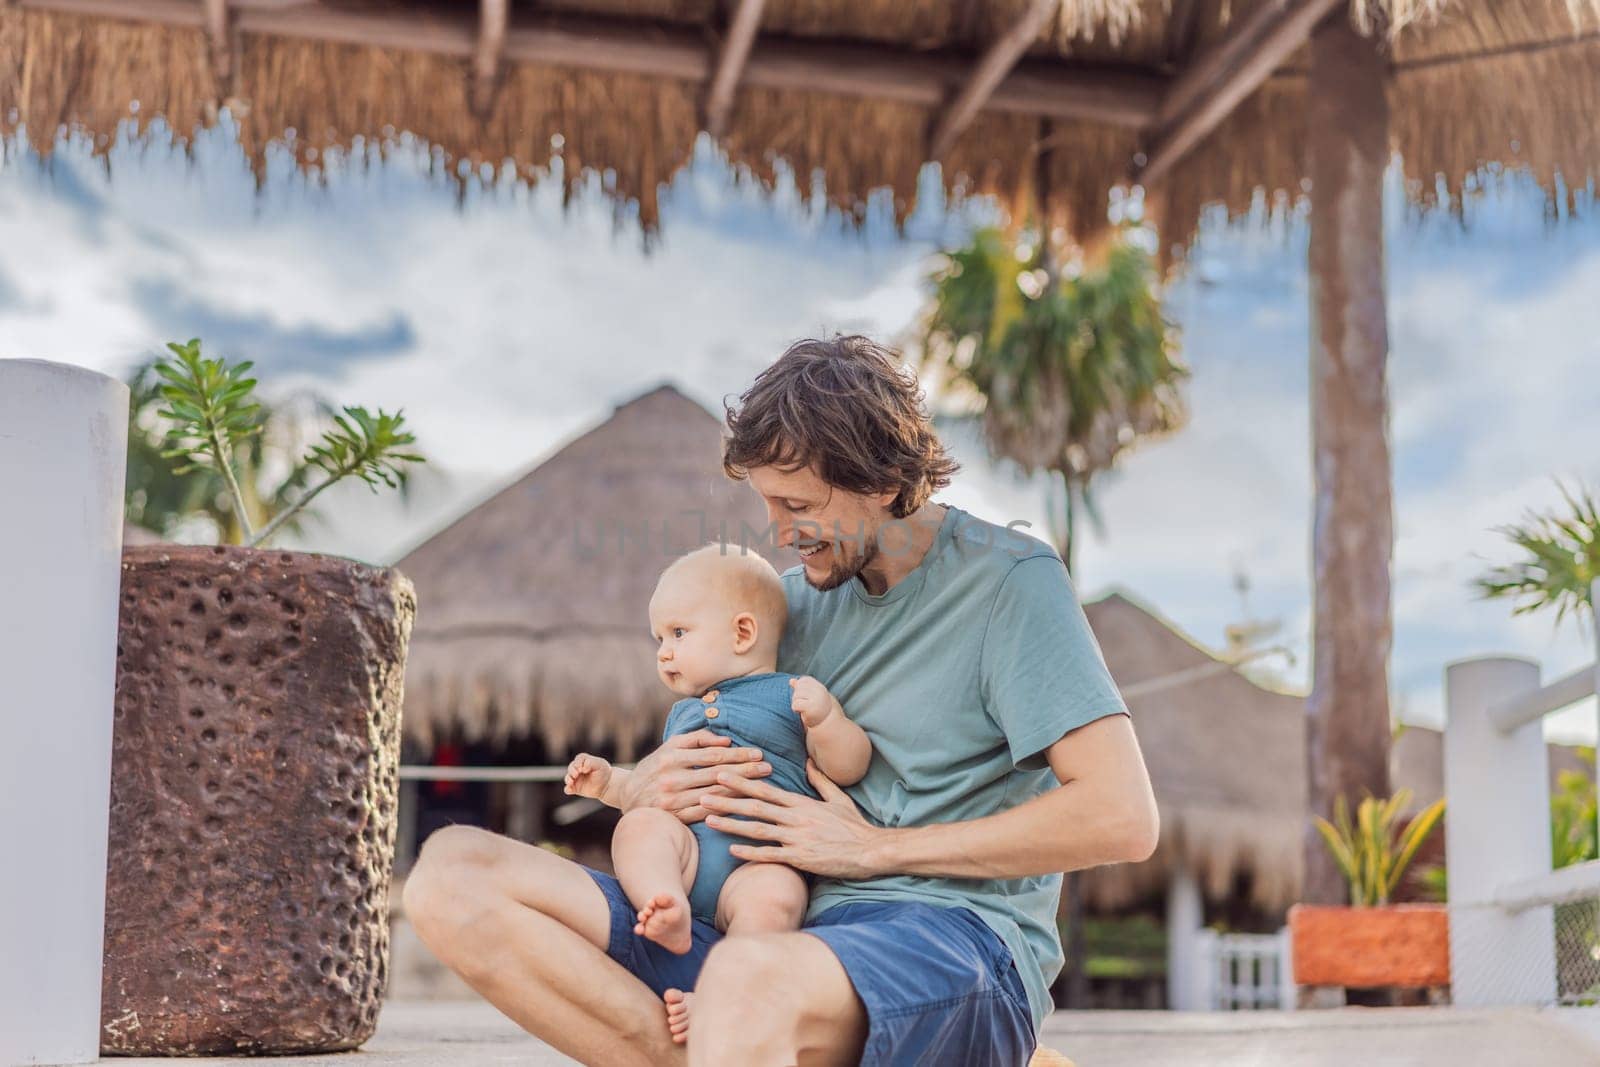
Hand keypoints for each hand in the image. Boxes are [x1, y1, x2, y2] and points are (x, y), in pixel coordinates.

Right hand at [563, 753, 611, 799]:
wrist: (606, 785)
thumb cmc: (603, 772)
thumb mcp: (600, 764)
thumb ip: (591, 762)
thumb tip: (583, 767)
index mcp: (584, 761)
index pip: (579, 759)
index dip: (579, 762)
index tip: (584, 768)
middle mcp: (578, 769)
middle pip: (571, 767)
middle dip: (572, 770)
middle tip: (576, 774)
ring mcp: (576, 779)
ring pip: (567, 777)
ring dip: (568, 779)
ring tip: (571, 782)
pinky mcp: (575, 788)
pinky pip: (568, 789)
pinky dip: (567, 789)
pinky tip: (570, 790)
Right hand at [618, 729, 771, 823]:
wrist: (628, 797)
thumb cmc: (655, 767)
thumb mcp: (670, 746)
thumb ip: (696, 739)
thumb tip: (725, 739)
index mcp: (672, 757)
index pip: (713, 755)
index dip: (738, 754)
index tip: (758, 753)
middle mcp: (672, 778)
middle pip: (718, 774)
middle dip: (746, 770)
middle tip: (767, 767)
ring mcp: (673, 800)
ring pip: (715, 794)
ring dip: (741, 789)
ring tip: (762, 785)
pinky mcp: (675, 817)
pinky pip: (706, 812)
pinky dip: (727, 807)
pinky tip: (743, 804)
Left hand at [702, 760, 885, 879]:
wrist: (871, 850)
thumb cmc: (854, 825)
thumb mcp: (838, 798)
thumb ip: (820, 780)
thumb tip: (808, 761)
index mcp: (802, 802)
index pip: (766, 788)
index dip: (742, 780)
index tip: (721, 773)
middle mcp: (796, 817)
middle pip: (755, 805)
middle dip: (727, 798)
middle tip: (703, 793)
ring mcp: (797, 838)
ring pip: (758, 828)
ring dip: (731, 823)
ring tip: (709, 818)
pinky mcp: (801, 859)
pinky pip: (771, 855)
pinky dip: (750, 852)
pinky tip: (731, 850)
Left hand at [789, 675, 839, 729]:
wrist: (825, 723)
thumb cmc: (817, 708)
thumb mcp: (811, 696)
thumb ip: (801, 687)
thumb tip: (791, 680)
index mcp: (820, 686)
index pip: (803, 680)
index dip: (801, 689)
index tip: (807, 698)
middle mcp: (819, 691)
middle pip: (798, 688)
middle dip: (798, 697)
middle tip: (806, 705)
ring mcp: (816, 699)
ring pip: (795, 696)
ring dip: (797, 703)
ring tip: (805, 709)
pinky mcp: (811, 707)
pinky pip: (795, 705)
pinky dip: (796, 710)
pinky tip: (803, 713)